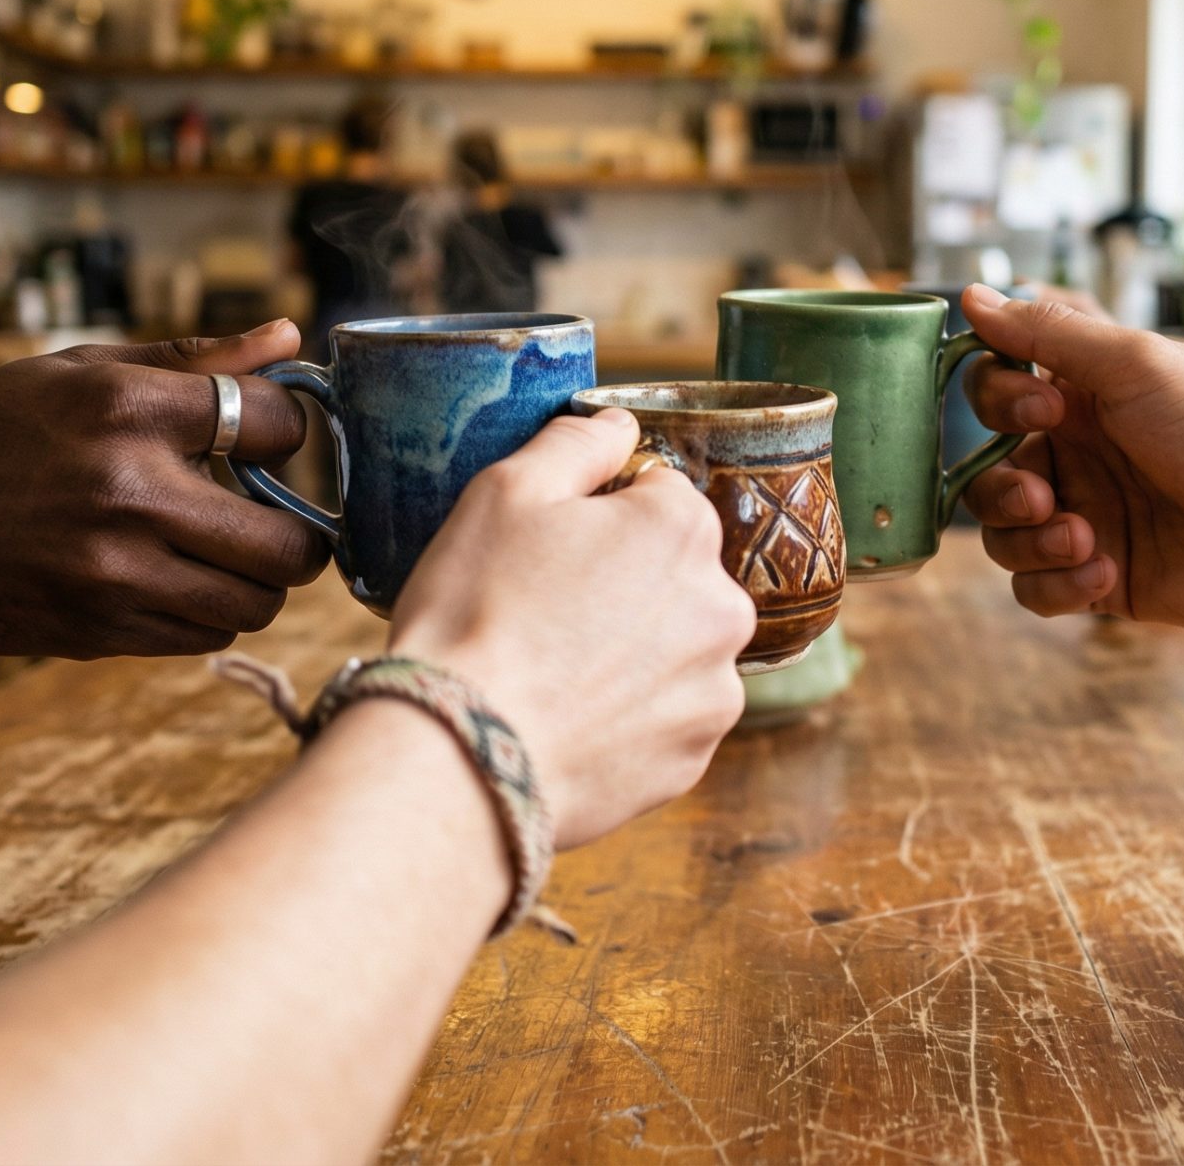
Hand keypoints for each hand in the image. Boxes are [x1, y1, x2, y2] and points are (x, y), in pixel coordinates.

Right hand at [0, 323, 329, 658]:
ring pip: (256, 603)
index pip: (278, 424)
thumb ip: (191, 357)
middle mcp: (130, 493)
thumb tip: (287, 336)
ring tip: (223, 551)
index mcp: (127, 410)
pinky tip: (173, 578)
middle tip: (274, 519)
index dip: (287, 431)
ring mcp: (116, 574)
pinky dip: (208, 612)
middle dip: (298, 533)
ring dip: (256, 580)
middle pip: (290, 545)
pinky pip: (204, 636)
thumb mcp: (76, 371)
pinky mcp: (100, 632)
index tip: (262, 438)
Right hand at [385, 408, 752, 847]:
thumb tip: (619, 426)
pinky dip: (628, 717)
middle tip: (544, 614)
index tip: (547, 549)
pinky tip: (570, 720)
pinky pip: (665, 718)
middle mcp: (723, 606)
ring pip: (674, 649)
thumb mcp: (504, 491)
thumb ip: (577, 444)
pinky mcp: (693, 757)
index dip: (597, 515)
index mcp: (683, 528)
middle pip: (673, 574)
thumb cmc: (475, 613)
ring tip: (555, 675)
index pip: (656, 494)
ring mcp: (714, 689)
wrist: (461, 756)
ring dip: (633, 653)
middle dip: (622, 584)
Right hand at [956, 285, 1183, 627]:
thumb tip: (971, 296)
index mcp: (1084, 396)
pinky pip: (1034, 589)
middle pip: (983, 472)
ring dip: (1027, 541)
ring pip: (1001, 536)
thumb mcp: (1137, 365)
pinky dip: (1055, 585)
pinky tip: (1105, 574)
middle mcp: (1078, 455)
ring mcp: (1087, 518)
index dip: (996, 400)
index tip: (1041, 408)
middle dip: (998, 488)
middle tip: (1044, 494)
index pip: (993, 389)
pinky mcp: (1100, 579)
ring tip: (1084, 539)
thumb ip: (1050, 332)